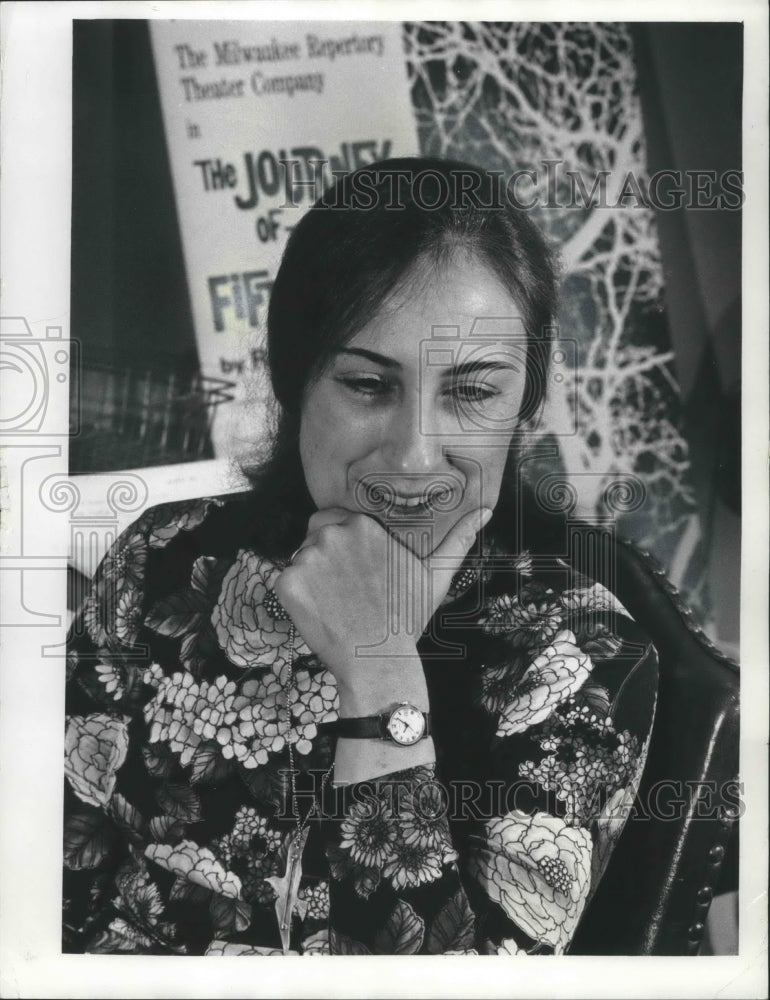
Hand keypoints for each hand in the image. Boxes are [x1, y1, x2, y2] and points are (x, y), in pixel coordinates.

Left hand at [273, 506, 491, 713]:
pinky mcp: (287, 584)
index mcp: (362, 525)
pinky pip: (283, 582)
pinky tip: (319, 614)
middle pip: (315, 536)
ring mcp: (306, 558)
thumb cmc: (405, 617)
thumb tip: (487, 511)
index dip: (344, 546)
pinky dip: (295, 598)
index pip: (336, 521)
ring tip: (334, 604)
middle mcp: (332, 534)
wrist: (377, 661)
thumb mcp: (435, 575)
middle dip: (325, 558)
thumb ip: (458, 539)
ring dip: (310, 578)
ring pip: (299, 559)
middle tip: (345, 591)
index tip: (356, 573)